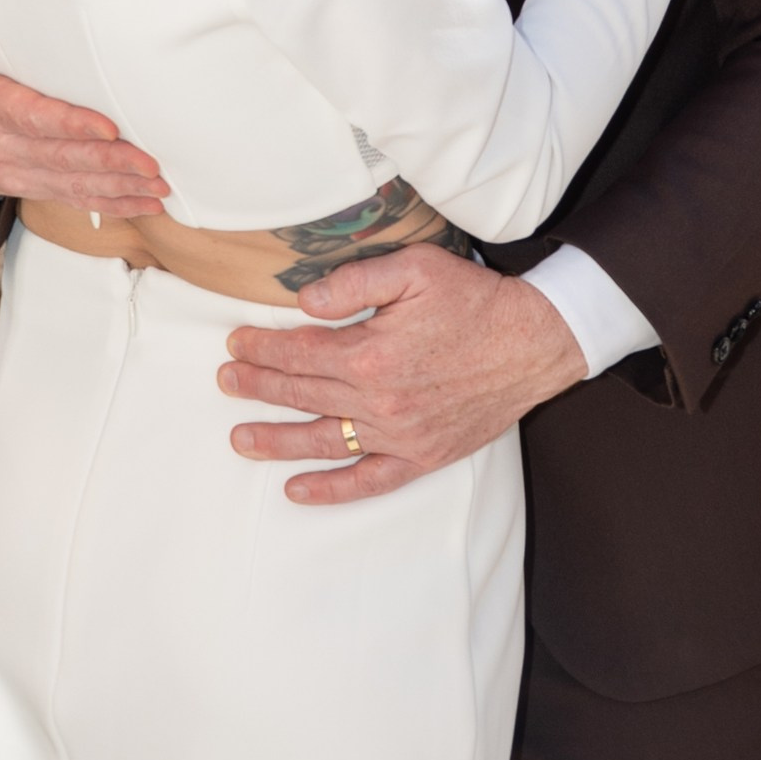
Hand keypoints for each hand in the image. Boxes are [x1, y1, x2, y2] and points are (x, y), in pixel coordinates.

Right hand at [0, 5, 166, 214]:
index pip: (28, 117)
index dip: (69, 124)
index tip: (108, 126)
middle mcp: (0, 147)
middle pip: (61, 157)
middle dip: (109, 162)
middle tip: (151, 163)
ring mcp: (18, 173)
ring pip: (73, 184)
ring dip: (120, 187)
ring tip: (159, 187)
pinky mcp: (33, 186)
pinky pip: (75, 199)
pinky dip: (114, 204)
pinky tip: (147, 203)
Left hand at [220, 243, 587, 501]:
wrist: (535, 342)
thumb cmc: (475, 301)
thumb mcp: (414, 268)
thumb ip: (354, 282)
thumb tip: (302, 303)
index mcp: (373, 353)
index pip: (300, 352)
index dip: (262, 348)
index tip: (235, 343)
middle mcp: (380, 400)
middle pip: (303, 395)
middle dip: (257, 387)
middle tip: (225, 382)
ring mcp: (400, 434)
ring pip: (323, 441)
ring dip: (277, 441)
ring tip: (240, 438)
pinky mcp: (422, 456)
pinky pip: (368, 481)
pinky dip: (331, 489)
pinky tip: (296, 491)